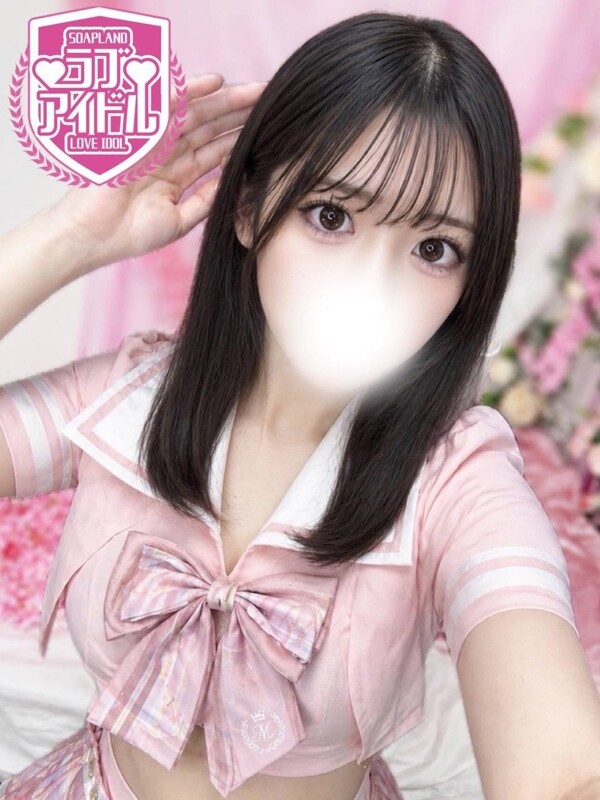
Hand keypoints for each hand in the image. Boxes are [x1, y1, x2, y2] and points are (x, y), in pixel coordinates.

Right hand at [47, 73, 266, 275]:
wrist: (97, 235)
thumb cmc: (132, 233)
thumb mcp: (181, 219)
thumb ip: (207, 199)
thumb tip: (235, 184)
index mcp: (177, 174)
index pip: (215, 151)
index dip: (241, 139)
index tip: (271, 131)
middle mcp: (168, 153)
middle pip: (210, 128)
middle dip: (240, 114)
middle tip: (273, 100)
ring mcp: (154, 141)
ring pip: (196, 114)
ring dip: (225, 100)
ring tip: (256, 91)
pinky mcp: (139, 132)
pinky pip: (167, 105)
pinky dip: (190, 91)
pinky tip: (215, 82)